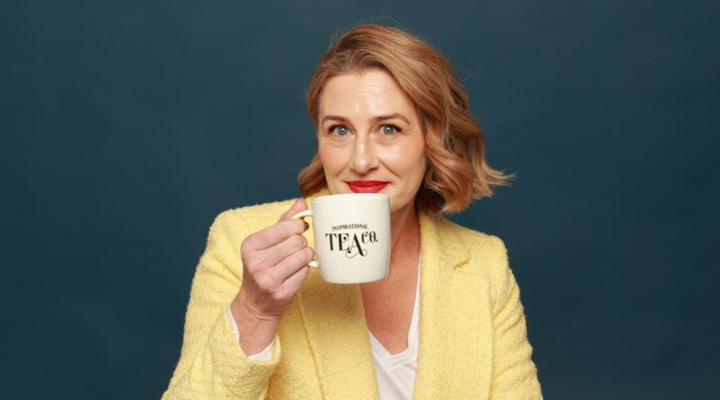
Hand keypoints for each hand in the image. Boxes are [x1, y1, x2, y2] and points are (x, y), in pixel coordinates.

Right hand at [235, 198, 313, 321]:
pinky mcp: (281, 293)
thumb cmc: (263, 266)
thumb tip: (301, 202)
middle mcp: (256, 262)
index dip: (298, 226)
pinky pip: (305, 272)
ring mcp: (268, 279)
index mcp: (250, 245)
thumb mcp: (266, 242)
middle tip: (296, 248)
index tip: (300, 228)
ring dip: (306, 256)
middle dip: (301, 243)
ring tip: (297, 259)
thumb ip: (284, 221)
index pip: (285, 227)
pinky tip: (295, 272)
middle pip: (297, 242)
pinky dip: (305, 270)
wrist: (255, 303)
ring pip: (303, 256)